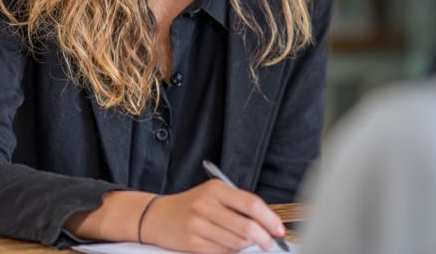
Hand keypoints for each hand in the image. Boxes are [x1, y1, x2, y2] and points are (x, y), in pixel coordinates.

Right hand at [142, 180, 285, 252]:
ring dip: (246, 246)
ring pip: (236, 242)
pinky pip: (222, 252)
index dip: (270, 219)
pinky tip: (229, 247)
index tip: (279, 229)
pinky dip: (231, 252)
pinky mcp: (192, 243)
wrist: (156, 216)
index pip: (251, 203)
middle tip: (269, 243)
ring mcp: (198, 224)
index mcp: (216, 189)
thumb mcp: (212, 195)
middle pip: (246, 226)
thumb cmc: (190, 206)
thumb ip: (237, 205)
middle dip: (264, 238)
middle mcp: (206, 204)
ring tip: (245, 243)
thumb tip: (267, 222)